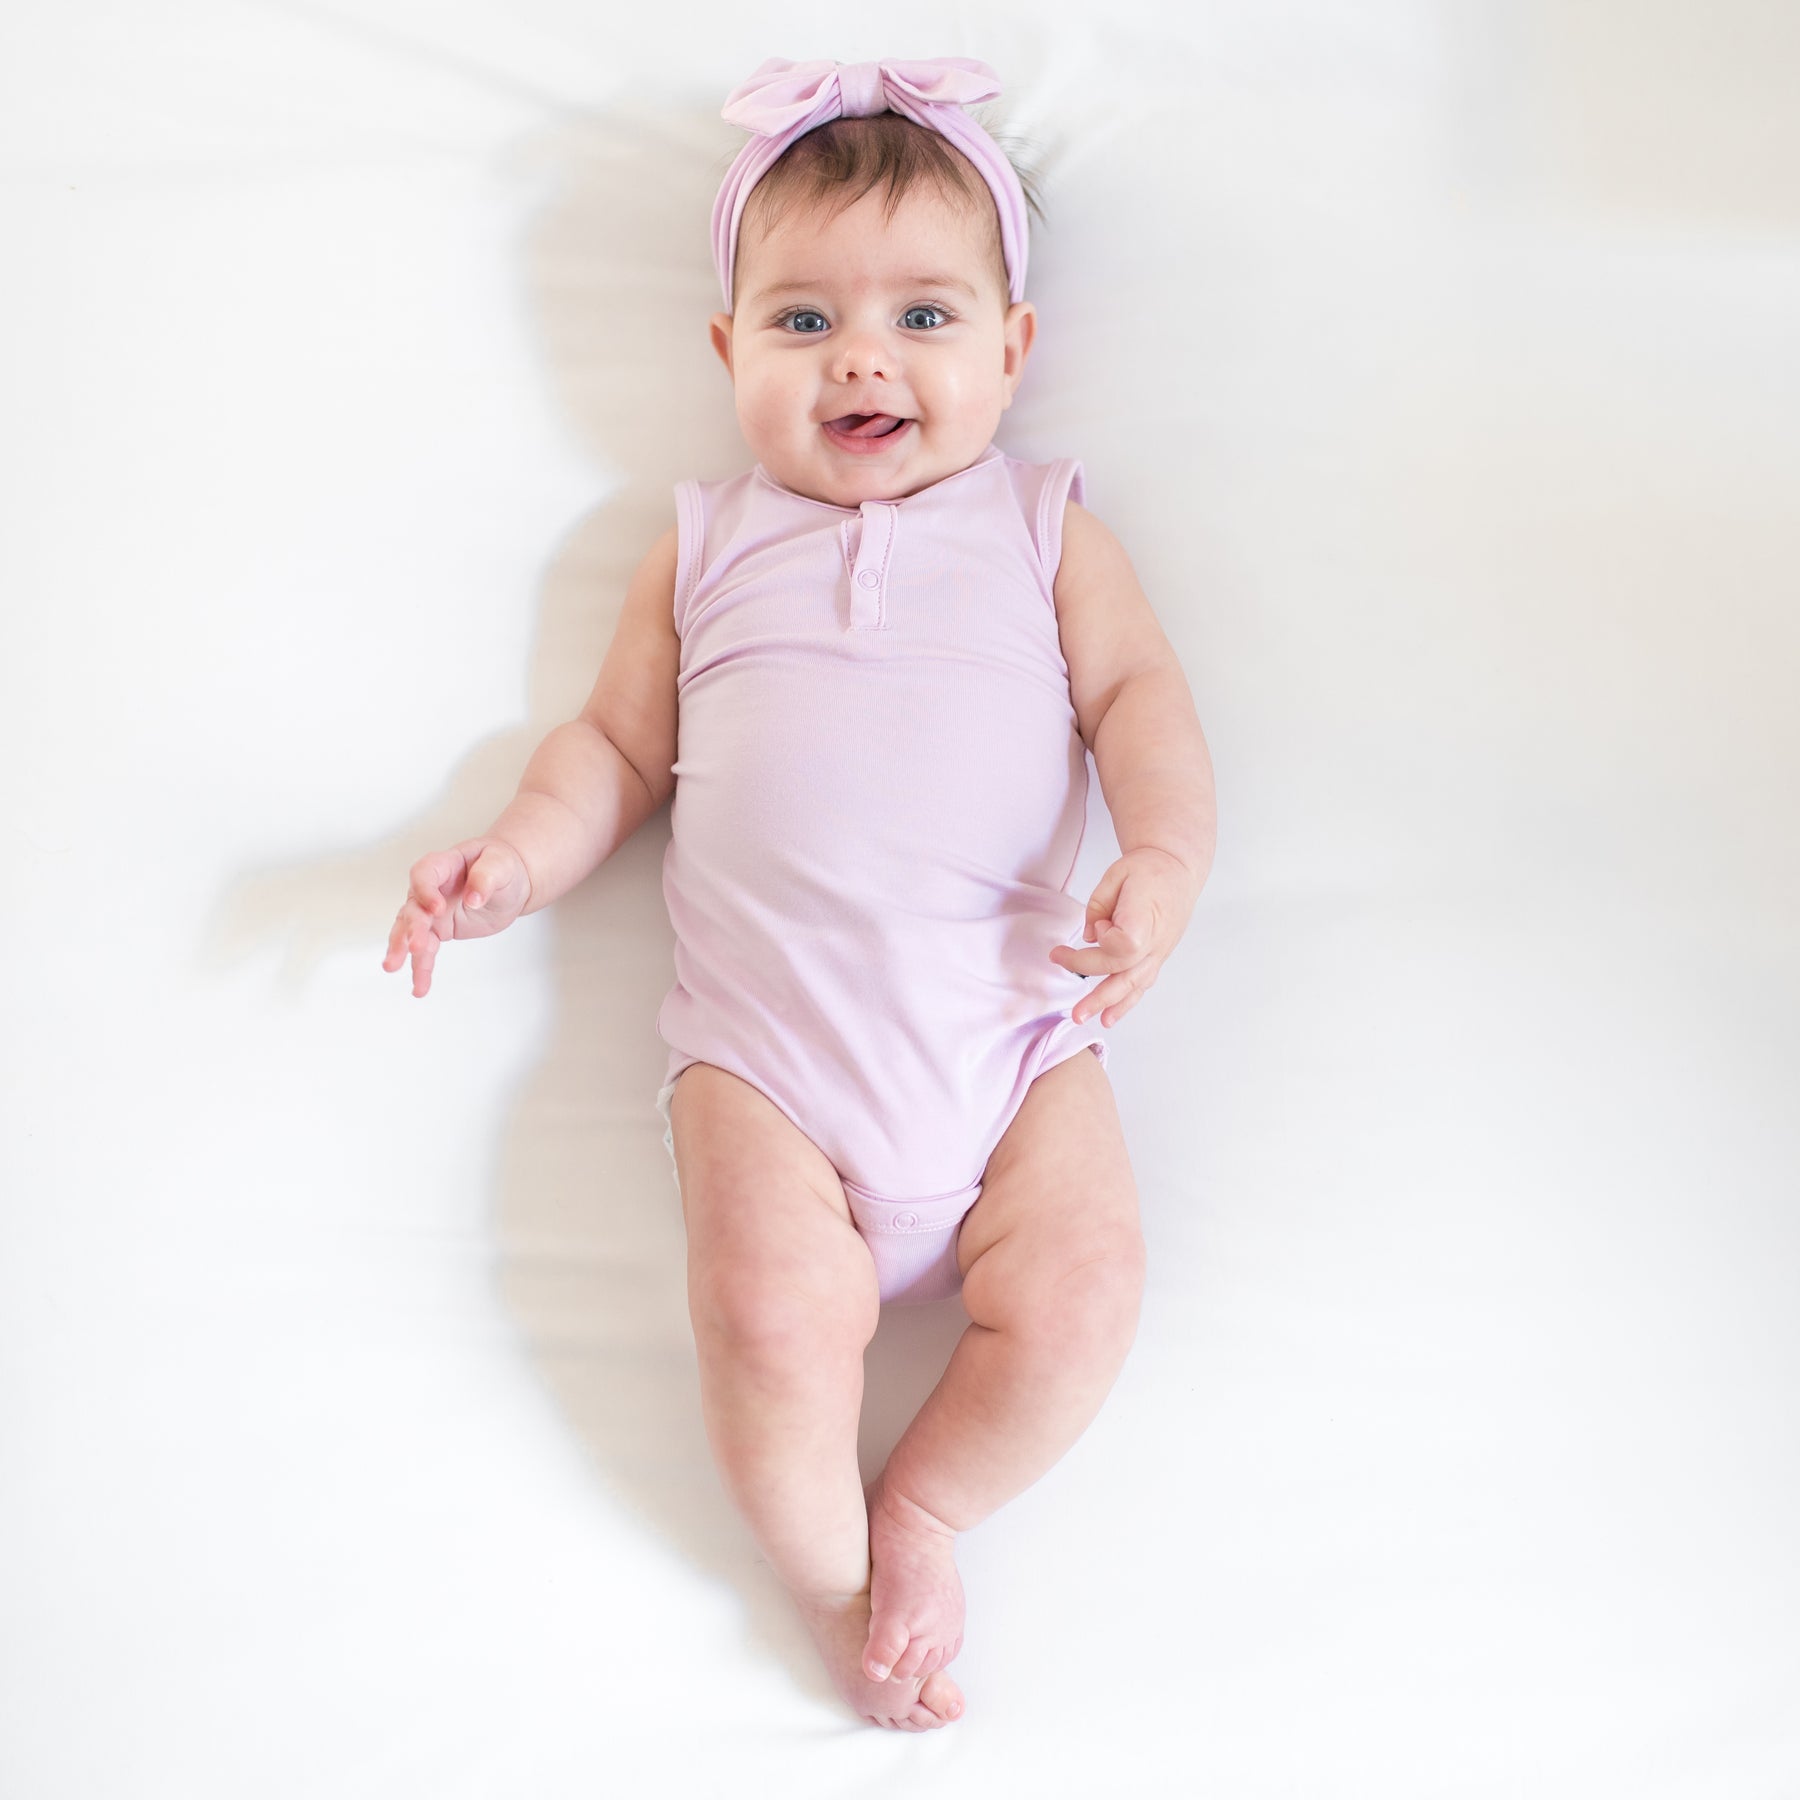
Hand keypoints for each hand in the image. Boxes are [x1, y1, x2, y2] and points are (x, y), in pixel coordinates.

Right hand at [381, 837, 531, 997]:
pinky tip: (419, 987)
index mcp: (443, 864)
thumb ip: (486, 877)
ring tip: (392, 967)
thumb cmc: (502, 866)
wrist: (508, 884)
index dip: (426, 891)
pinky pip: (425, 950)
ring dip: (402, 949)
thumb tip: (473, 898)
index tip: (437, 909)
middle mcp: (431, 888)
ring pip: (409, 930)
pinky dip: (421, 967)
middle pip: (414, 907)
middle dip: (412, 927)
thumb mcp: (501, 865)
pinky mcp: (438, 930)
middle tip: (416, 946)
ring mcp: (431, 911)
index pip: (424, 874)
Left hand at [1048, 846, 1199, 1027]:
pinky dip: (1125, 1003)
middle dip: (1091, 983)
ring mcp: (1158, 953)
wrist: (1177, 871)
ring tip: (1082, 1017)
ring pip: (1132, 984)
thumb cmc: (1148, 871)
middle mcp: (1155, 941)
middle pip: (1120, 970)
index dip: (1104, 938)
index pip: (1123, 944)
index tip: (1099, 925)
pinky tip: (1108, 1017)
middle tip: (1064, 986)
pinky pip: (1142, 985)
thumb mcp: (1116, 874)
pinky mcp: (1157, 958)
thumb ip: (1097, 905)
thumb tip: (1088, 936)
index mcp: (1146, 917)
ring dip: (1106, 1004)